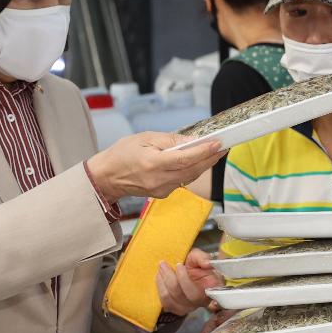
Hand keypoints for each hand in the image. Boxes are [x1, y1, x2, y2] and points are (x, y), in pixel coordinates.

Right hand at [86, 132, 223, 201]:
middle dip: (211, 158)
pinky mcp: (163, 193)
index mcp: (153, 163)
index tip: (218, 143)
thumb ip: (169, 140)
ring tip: (216, 152)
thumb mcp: (144, 138)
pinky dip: (193, 170)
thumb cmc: (122, 154)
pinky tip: (199, 161)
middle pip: (193, 170)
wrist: (107, 177)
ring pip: (190, 176)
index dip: (203, 151)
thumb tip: (191, 141)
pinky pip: (183, 181)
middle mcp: (159, 179)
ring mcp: (161, 189)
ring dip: (205, 165)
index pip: (185, 158)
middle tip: (224, 147)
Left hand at [156, 248, 222, 315]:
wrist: (192, 272)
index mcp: (209, 289)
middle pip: (179, 294)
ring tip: (161, 269)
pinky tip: (160, 278)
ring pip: (169, 298)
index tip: (179, 264)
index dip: (184, 279)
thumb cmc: (198, 266)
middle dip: (168, 277)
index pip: (195, 291)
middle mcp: (199, 302)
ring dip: (162, 282)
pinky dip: (160, 288)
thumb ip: (203, 258)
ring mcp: (187, 308)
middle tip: (163, 263)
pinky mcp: (176, 309)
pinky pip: (164, 302)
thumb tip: (206, 263)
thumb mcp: (200, 257)